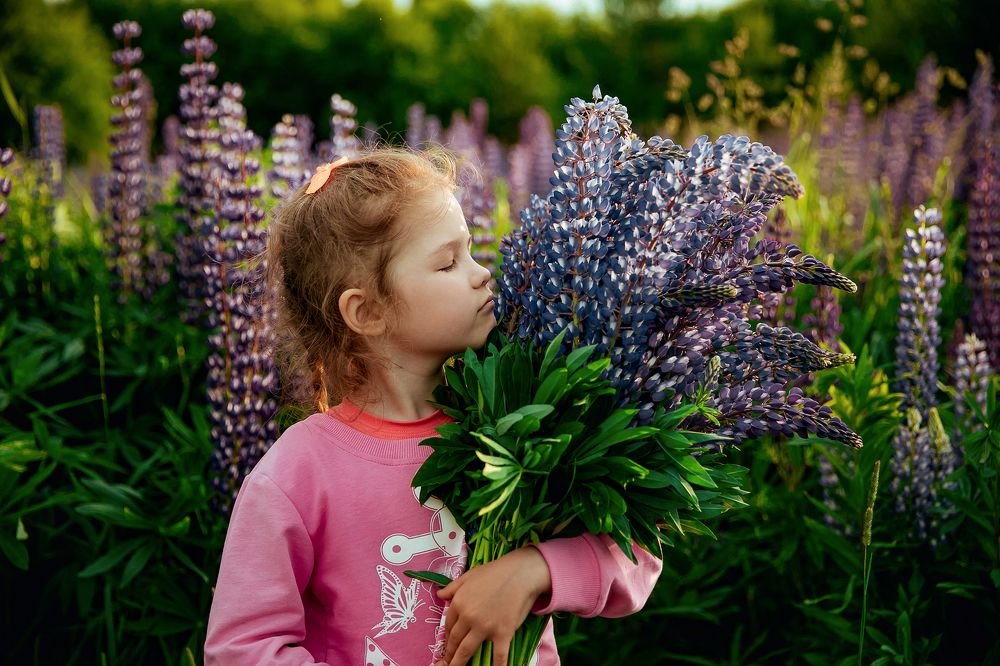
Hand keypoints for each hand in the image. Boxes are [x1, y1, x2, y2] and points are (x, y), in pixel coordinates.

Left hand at [434, 546, 550, 665]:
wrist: (520, 573)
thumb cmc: (495, 572)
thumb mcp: (469, 576)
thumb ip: (453, 587)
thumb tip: (439, 594)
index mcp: (459, 603)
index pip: (448, 625)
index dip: (447, 637)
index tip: (447, 644)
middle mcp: (468, 617)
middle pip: (455, 640)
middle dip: (449, 653)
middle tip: (446, 662)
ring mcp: (485, 627)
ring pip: (467, 650)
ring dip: (459, 663)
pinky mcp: (502, 634)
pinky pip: (498, 656)